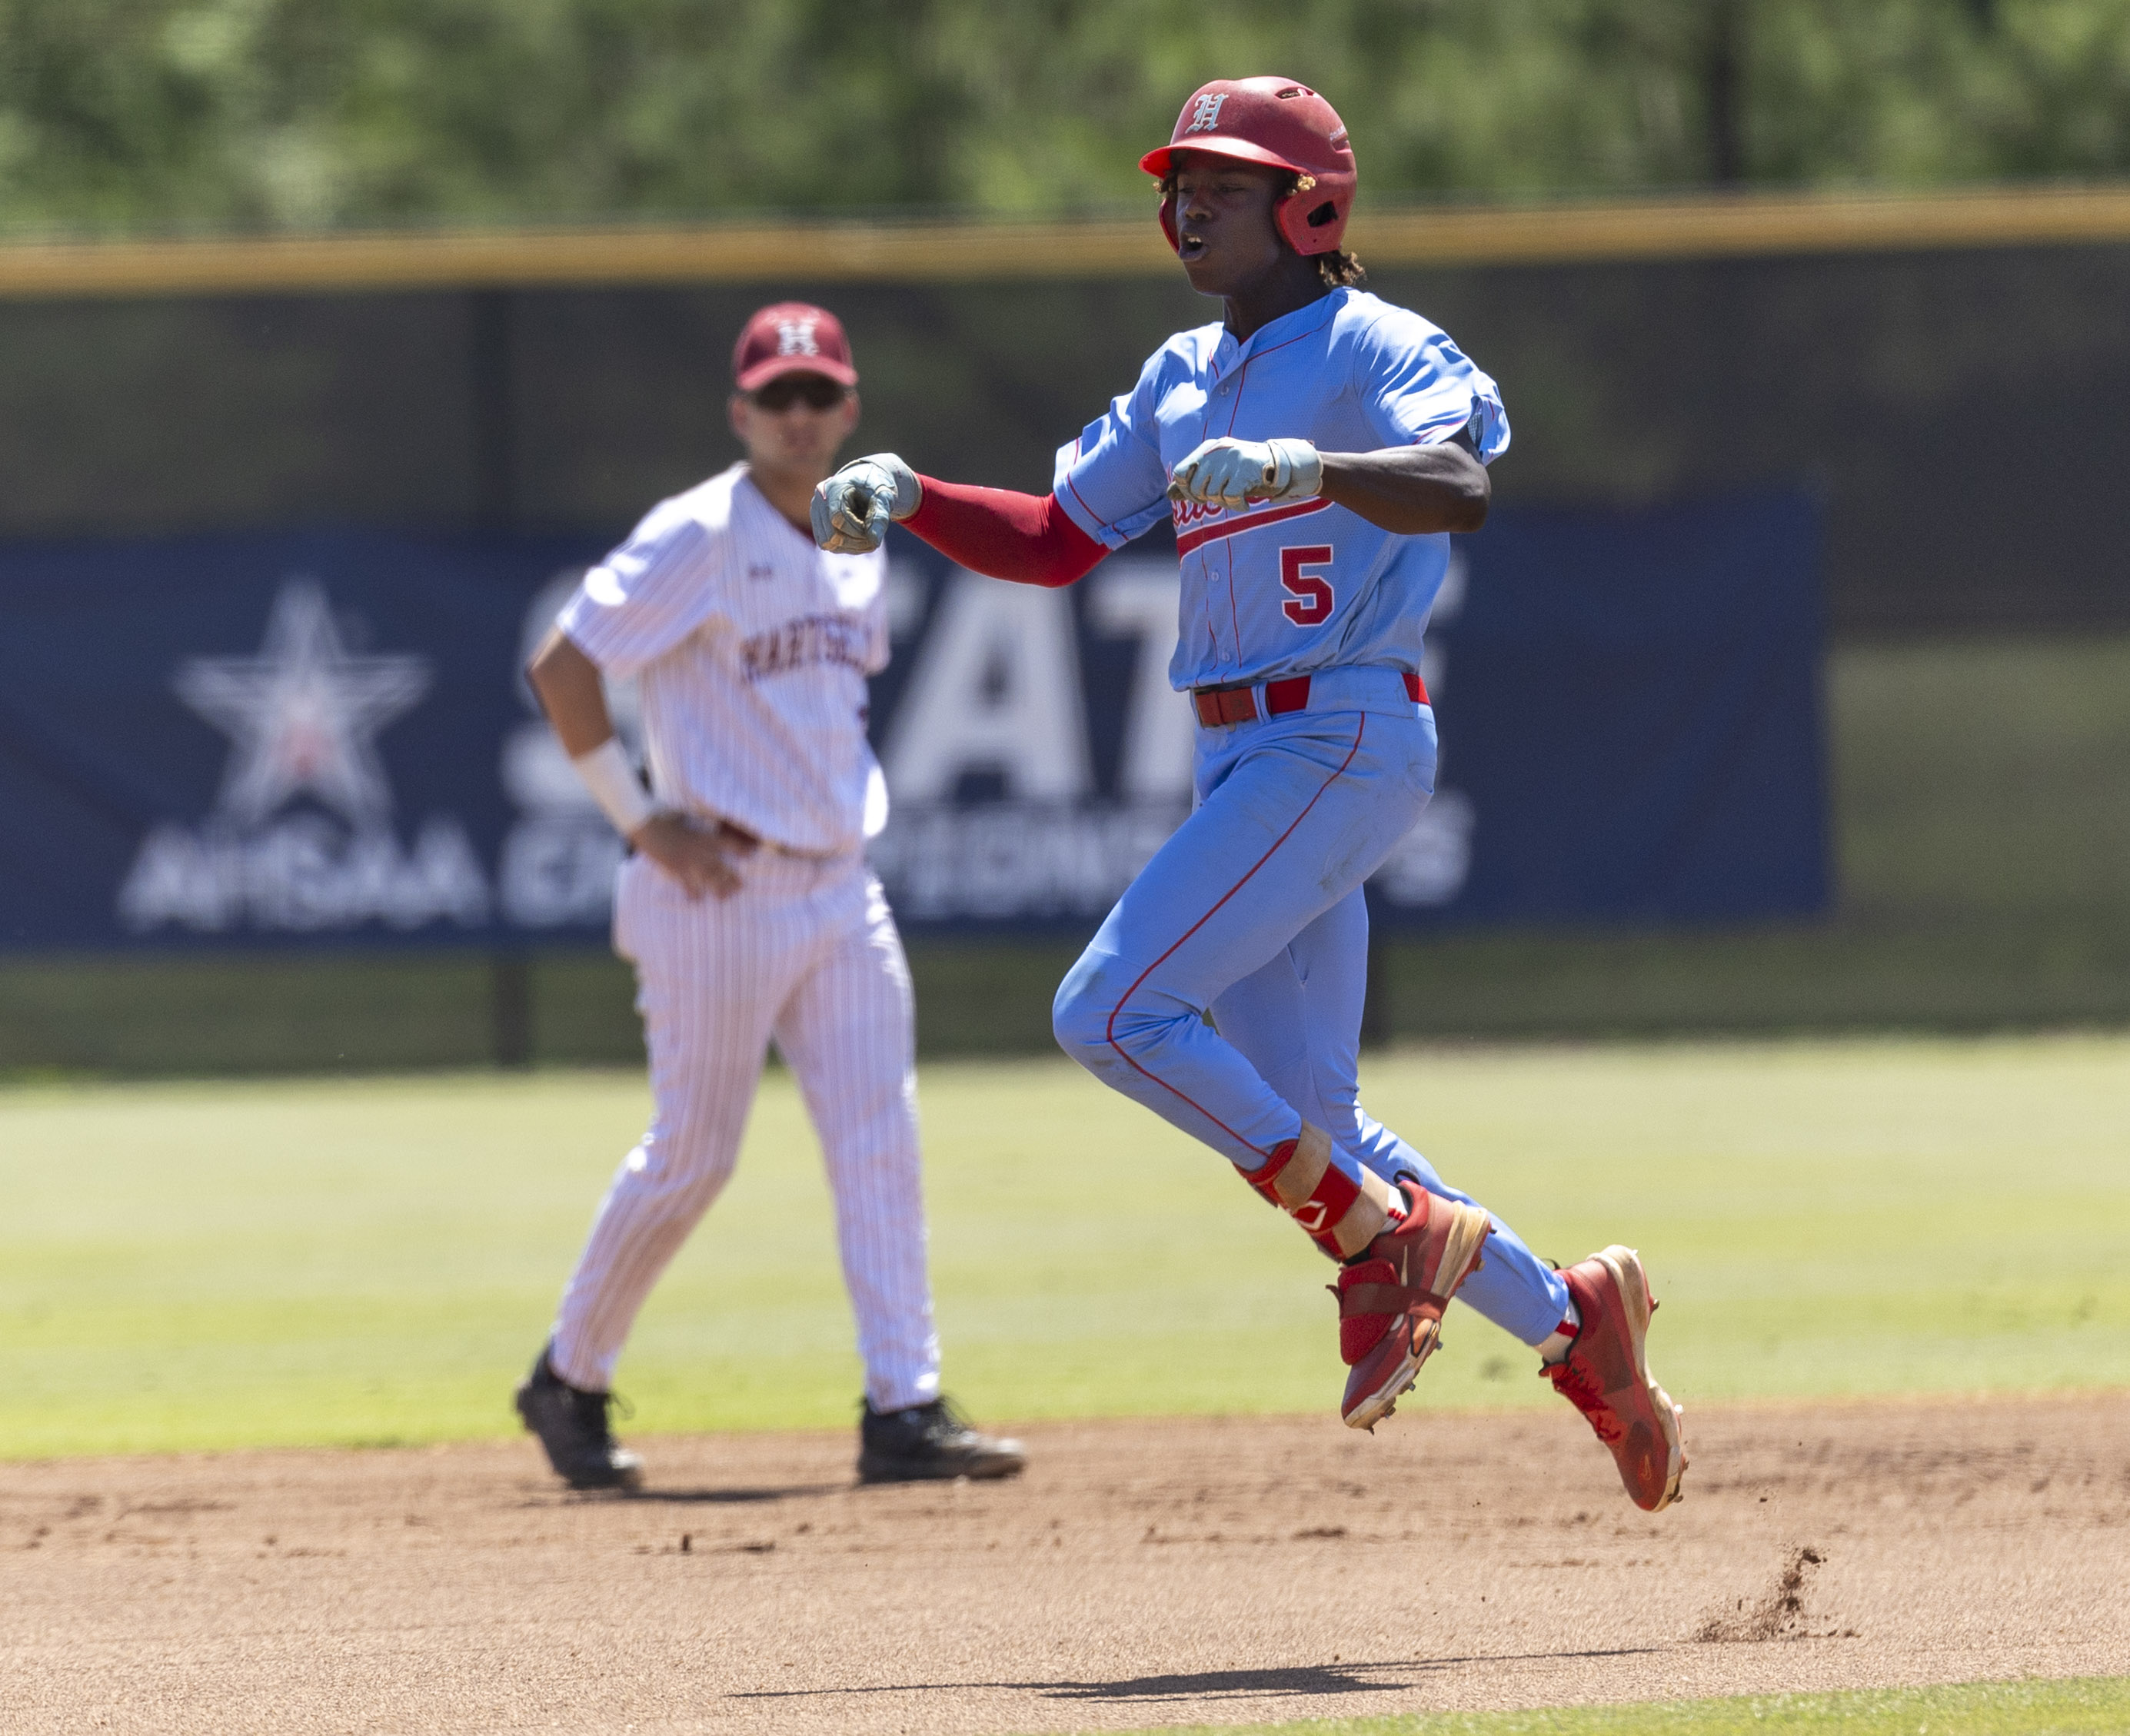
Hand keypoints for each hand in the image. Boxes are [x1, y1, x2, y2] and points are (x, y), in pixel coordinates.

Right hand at [631, 812, 751, 900]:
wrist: (645, 822)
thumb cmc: (663, 815)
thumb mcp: (685, 816)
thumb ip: (697, 822)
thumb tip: (704, 822)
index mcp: (703, 835)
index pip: (728, 843)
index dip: (741, 849)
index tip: (752, 854)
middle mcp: (699, 849)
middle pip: (721, 866)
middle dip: (732, 878)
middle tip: (741, 887)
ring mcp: (687, 860)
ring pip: (708, 877)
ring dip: (718, 888)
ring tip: (726, 897)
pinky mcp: (674, 867)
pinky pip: (686, 883)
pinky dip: (692, 892)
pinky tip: (697, 900)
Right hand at [811, 453, 921, 553]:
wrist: (865, 480)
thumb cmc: (875, 486)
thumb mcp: (883, 496)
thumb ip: (881, 516)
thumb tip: (875, 542)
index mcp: (834, 488)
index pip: (838, 518)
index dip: (857, 530)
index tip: (874, 528)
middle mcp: (820, 500)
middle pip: (831, 535)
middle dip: (856, 540)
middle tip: (873, 536)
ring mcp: (816, 513)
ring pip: (828, 543)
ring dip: (851, 546)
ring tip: (867, 536)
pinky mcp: (818, 524)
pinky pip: (828, 545)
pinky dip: (846, 546)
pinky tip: (859, 538)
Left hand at [1166, 437, 1322, 509]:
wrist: (1280, 464)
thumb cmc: (1245, 470)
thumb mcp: (1217, 470)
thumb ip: (1193, 480)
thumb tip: (1169, 494)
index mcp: (1207, 448)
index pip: (1179, 473)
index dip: (1186, 491)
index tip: (1199, 497)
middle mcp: (1216, 450)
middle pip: (1196, 487)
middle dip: (1207, 499)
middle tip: (1223, 497)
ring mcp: (1231, 459)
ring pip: (1212, 494)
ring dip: (1224, 503)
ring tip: (1236, 497)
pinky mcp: (1244, 470)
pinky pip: (1230, 498)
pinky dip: (1237, 506)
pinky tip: (1245, 504)